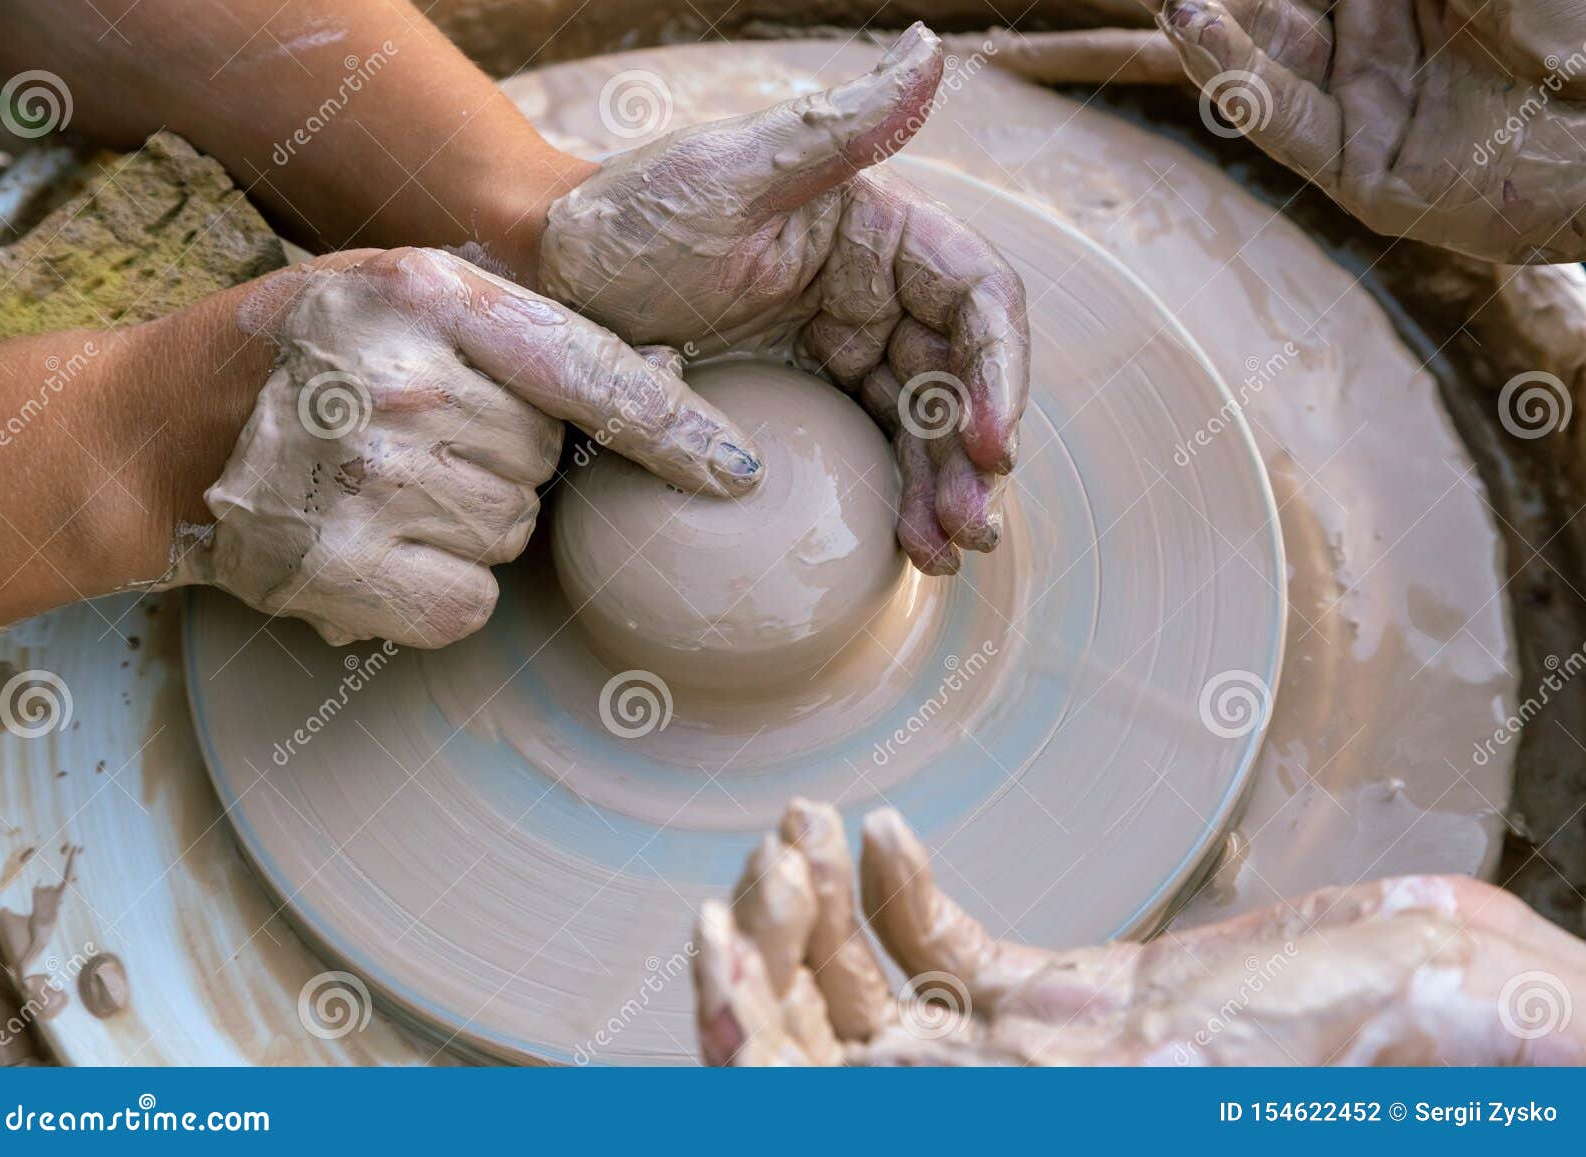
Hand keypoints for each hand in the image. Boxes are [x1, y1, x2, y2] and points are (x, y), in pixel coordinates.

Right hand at [171, 247, 760, 648]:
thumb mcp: (407, 290)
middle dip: (504, 457)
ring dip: (468, 519)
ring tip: (387, 483)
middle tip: (419, 437)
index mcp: (431, 297)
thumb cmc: (310, 349)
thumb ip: (523, 323)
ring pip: (512, 532)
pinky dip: (437, 587)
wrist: (166, 425)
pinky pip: (468, 601)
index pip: (590, 373)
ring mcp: (373, 482)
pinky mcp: (346, 569)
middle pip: (547, 462)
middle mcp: (406, 386)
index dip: (673, 429)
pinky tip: (380, 545)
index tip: (734, 473)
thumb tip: (669, 371)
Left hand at [538, 24, 1029, 574]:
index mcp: (878, 228)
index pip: (977, 298)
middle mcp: (875, 286)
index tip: (988, 441)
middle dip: (974, 454)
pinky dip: (895, 496)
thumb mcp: (729, 169)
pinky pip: (871, 448)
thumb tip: (930, 50)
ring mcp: (844, 345)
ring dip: (946, 488)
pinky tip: (906, 543)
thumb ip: (835, 126)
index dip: (998, 371)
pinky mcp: (808, 394)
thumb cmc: (630, 211)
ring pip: (922, 424)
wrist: (551, 278)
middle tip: (969, 526)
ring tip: (948, 551)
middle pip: (959, 376)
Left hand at [694, 800, 1585, 1064]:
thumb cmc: (1387, 1054)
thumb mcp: (1211, 1077)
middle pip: (830, 1057)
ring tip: (797, 828)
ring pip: (875, 998)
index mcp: (1031, 1131)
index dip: (753, 1054)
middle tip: (754, 872)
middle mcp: (1009, 1113)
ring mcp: (1034, 1061)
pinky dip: (905, 891)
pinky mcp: (1073, 1003)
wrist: (1458, 1013)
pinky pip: (954, 955)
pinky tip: (887, 831)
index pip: (839, 1115)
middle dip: (774, 964)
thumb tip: (905, 1086)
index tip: (714, 957)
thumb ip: (1081, 1074)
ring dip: (820, 913)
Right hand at [1147, 0, 1585, 262]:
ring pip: (1267, 69)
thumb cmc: (1574, 24)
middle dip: (1223, 1)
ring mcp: (1373, 117)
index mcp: (1412, 2)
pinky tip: (1198, 32)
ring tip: (1173, 0)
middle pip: (1277, 18)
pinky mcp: (1366, 181)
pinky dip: (1237, 84)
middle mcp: (1385, 54)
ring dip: (1210, 32)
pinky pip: (1287, 127)